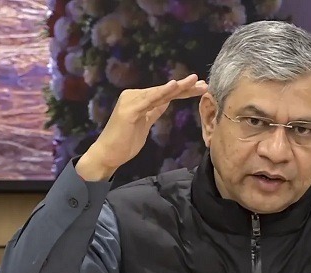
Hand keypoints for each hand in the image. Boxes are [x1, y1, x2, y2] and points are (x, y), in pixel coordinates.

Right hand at [77, 74, 207, 180]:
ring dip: (178, 87)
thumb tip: (165, 102)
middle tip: (204, 83)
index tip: (200, 88)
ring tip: (194, 81)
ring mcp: (131, 101)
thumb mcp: (144, 124)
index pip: (165, 94)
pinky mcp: (129, 110)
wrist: (106, 155)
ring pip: (159, 93)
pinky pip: (150, 100)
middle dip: (185, 87)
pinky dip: (163, 92)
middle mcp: (134, 96)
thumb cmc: (124, 142)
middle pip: (165, 91)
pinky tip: (174, 86)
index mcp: (139, 99)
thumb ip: (153, 111)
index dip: (183, 91)